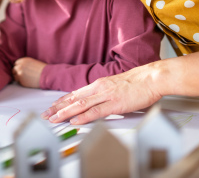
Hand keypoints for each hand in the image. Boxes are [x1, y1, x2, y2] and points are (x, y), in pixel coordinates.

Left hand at [12, 57, 45, 87]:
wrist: (46, 75)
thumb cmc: (41, 68)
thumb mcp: (31, 62)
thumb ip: (24, 63)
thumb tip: (18, 67)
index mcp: (23, 60)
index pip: (15, 64)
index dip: (18, 67)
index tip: (21, 70)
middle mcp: (19, 66)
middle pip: (13, 70)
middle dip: (17, 72)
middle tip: (22, 75)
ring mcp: (19, 74)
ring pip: (15, 76)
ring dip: (19, 78)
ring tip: (27, 78)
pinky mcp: (21, 81)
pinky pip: (19, 82)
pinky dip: (22, 82)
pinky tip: (29, 81)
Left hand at [41, 63, 163, 124]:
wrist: (152, 77)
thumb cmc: (139, 82)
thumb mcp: (116, 86)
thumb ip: (106, 93)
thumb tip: (99, 101)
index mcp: (99, 84)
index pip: (76, 93)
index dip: (62, 101)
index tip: (52, 106)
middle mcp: (99, 88)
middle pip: (73, 99)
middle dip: (58, 107)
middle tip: (46, 114)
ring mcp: (106, 95)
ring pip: (80, 105)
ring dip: (65, 113)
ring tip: (54, 119)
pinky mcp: (115, 103)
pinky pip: (95, 111)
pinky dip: (83, 117)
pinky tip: (74, 121)